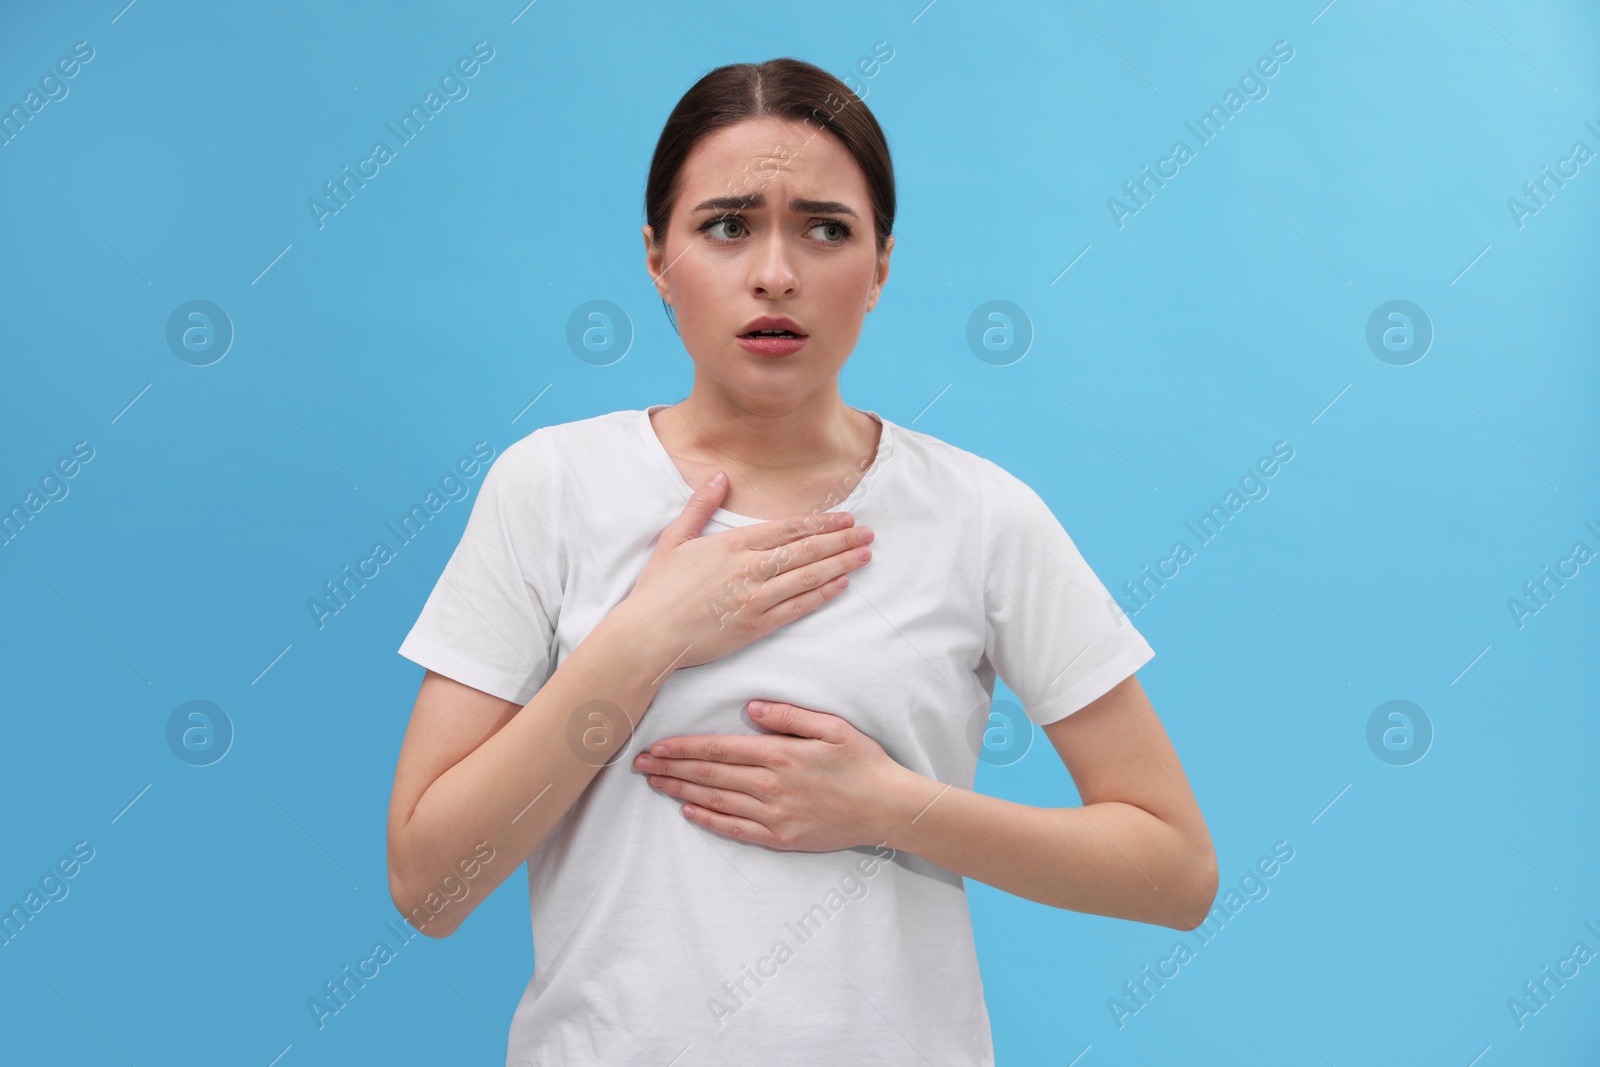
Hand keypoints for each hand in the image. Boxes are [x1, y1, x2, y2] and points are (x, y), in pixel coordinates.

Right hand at [617, 472, 875, 670]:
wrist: (649, 634)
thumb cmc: (658, 588)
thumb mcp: (675, 538)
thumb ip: (701, 506)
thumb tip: (720, 476)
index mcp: (732, 544)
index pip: (787, 529)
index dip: (820, 522)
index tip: (844, 518)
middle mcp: (749, 569)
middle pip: (805, 550)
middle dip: (840, 540)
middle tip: (867, 533)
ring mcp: (755, 598)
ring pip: (808, 577)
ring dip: (840, 564)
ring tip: (865, 555)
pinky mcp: (756, 625)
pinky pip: (798, 607)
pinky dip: (822, 594)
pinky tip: (841, 584)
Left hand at [631, 700, 908, 851]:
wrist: (887, 807)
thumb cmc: (862, 761)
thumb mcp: (831, 726)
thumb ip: (788, 715)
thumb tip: (749, 709)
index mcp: (780, 753)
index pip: (718, 749)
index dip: (683, 747)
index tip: (655, 745)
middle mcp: (771, 784)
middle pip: (709, 774)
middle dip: (670, 768)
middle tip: (638, 765)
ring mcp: (774, 814)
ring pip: (716, 800)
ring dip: (681, 791)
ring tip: (654, 784)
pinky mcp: (781, 838)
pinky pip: (736, 829)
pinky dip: (709, 820)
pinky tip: (688, 811)